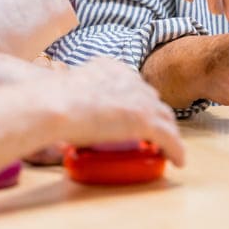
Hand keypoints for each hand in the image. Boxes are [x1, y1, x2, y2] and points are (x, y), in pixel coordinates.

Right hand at [47, 57, 184, 165]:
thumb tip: (62, 108)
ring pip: (165, 117)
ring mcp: (140, 100)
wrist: (55, 105)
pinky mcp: (145, 121)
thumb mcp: (68, 87)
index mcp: (112, 68)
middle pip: (152, 99)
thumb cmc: (51, 101)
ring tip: (167, 147)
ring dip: (168, 132)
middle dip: (155, 114)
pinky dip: (175, 149)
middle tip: (153, 132)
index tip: (135, 113)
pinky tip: (178, 161)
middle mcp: (130, 80)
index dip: (138, 100)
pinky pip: (169, 138)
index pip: (134, 84)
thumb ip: (75, 93)